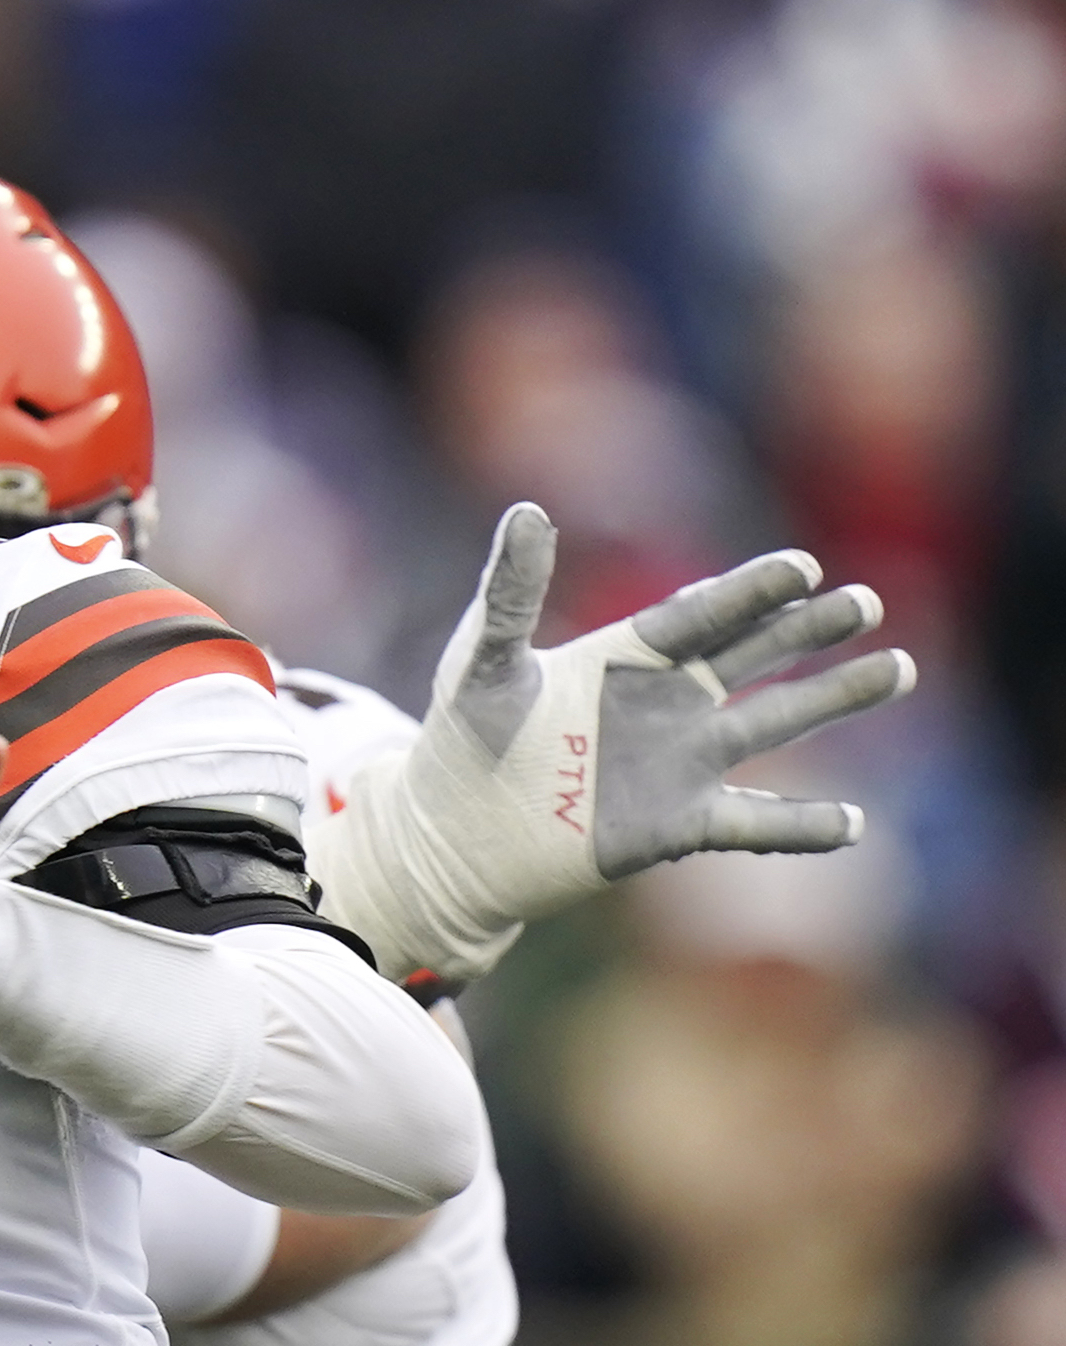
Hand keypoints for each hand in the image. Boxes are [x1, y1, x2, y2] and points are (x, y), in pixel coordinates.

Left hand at [318, 501, 917, 981]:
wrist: (450, 835)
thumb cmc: (461, 740)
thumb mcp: (481, 660)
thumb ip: (510, 594)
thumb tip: (526, 511)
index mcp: (624, 654)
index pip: (702, 614)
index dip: (750, 591)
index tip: (802, 568)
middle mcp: (664, 703)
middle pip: (754, 656)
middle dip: (809, 629)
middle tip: (868, 602)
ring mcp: (678, 764)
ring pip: (774, 723)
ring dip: (835, 698)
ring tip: (895, 669)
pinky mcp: (674, 827)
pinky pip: (753, 823)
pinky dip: (803, 825)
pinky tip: (855, 823)